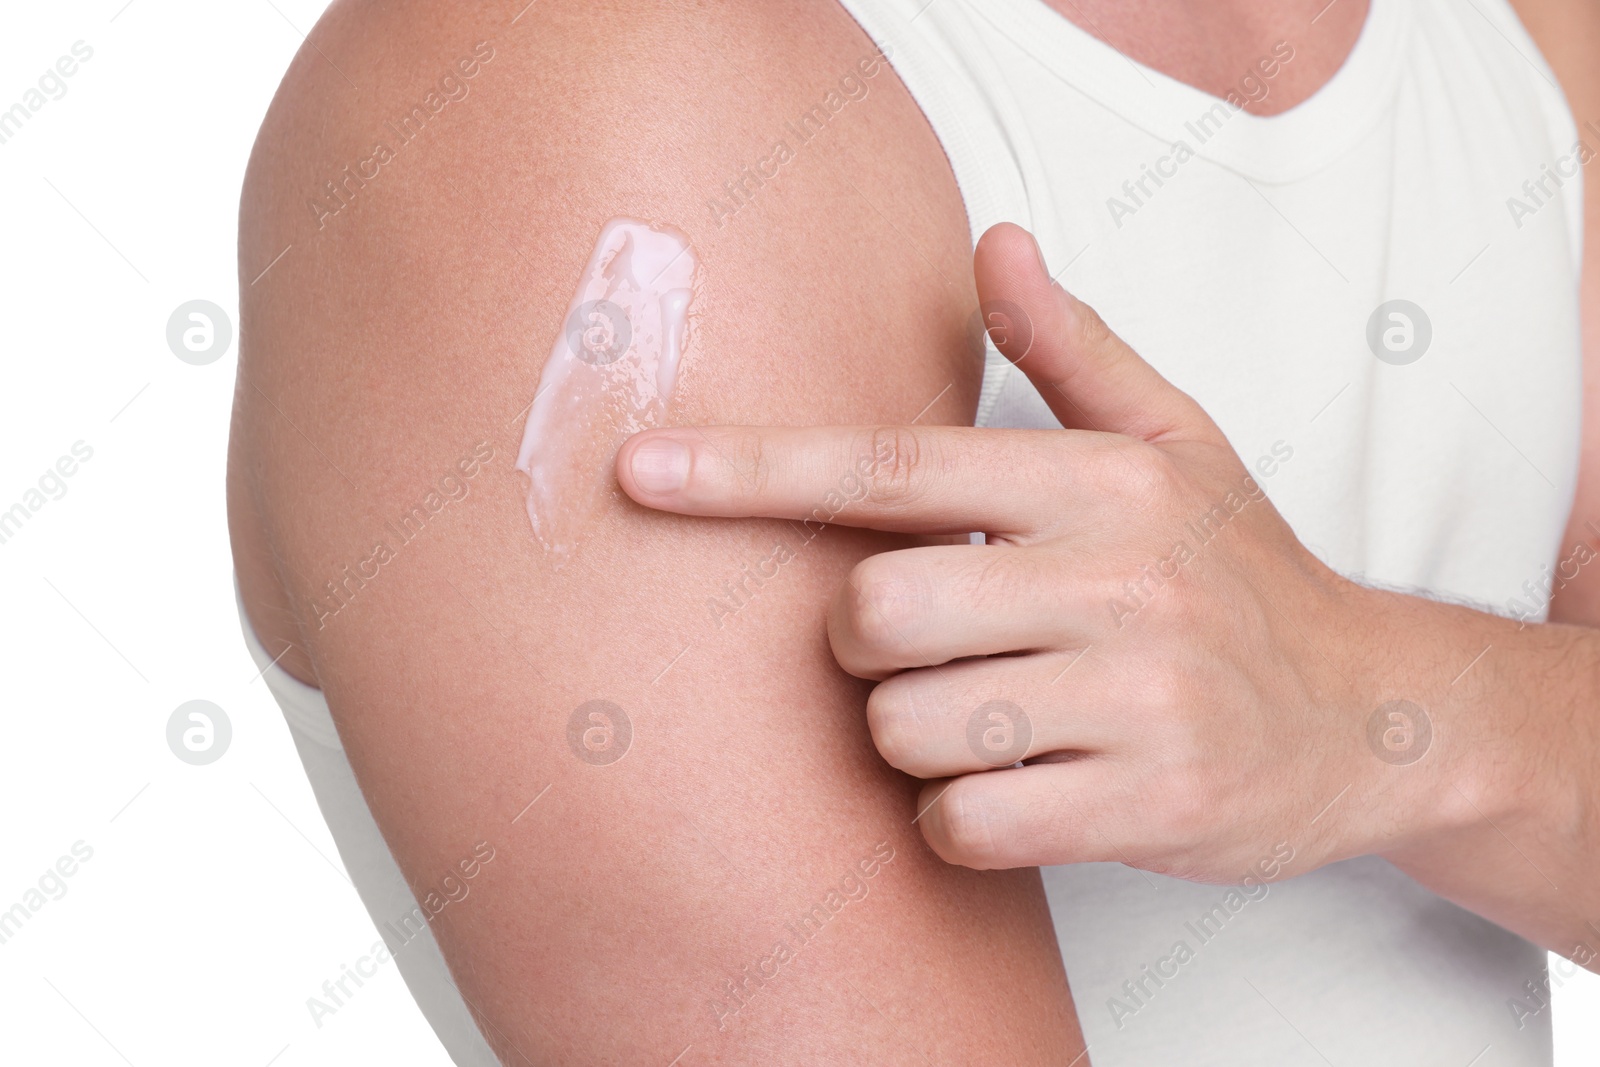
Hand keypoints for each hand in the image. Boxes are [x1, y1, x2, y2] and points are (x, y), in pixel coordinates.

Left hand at [615, 223, 1402, 882]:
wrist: (1371, 711)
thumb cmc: (1243, 572)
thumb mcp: (1177, 441)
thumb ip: (1073, 348)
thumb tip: (993, 239)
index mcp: (1102, 479)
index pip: (891, 466)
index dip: (752, 470)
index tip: (641, 472)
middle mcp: (1120, 577)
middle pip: (872, 613)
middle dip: (861, 643)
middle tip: (922, 644)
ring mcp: (1141, 697)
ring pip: (908, 728)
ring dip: (916, 736)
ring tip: (993, 716)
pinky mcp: (1151, 806)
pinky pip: (966, 824)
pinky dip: (961, 819)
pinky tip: (1021, 788)